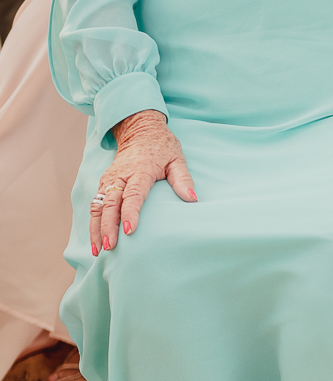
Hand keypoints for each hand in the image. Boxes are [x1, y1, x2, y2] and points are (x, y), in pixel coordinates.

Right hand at [91, 110, 195, 255]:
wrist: (140, 130)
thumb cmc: (163, 148)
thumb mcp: (178, 160)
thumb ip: (183, 180)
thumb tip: (192, 199)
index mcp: (140, 171)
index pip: (133, 194)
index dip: (130, 213)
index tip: (129, 231)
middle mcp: (120, 176)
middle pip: (110, 203)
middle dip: (107, 226)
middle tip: (109, 247)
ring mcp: (109, 180)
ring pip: (98, 206)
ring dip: (96, 228)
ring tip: (98, 250)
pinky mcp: (104, 183)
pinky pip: (96, 204)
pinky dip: (93, 222)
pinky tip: (96, 239)